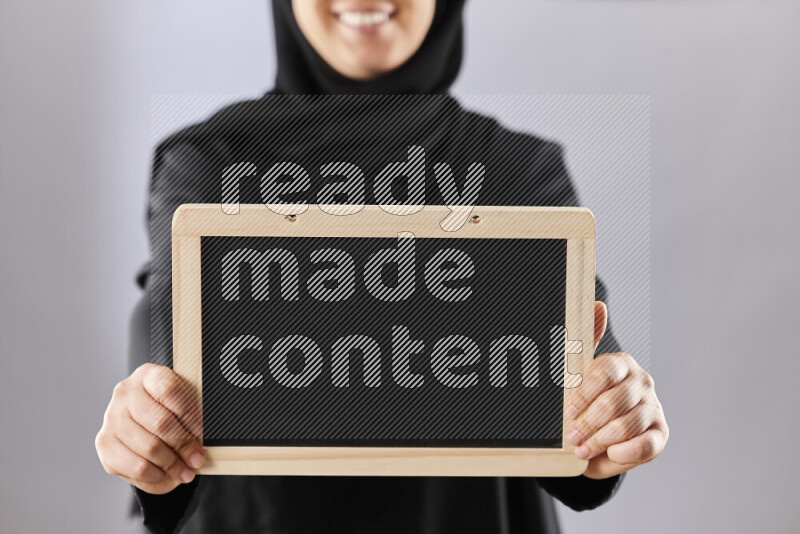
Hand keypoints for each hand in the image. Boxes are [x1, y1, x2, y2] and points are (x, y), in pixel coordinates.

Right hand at [95, 363, 204, 493]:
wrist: (141, 420)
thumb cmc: (169, 410)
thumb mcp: (183, 404)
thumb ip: (191, 418)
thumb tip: (199, 448)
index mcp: (148, 375)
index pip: (169, 390)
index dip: (188, 413)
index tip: (200, 432)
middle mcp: (125, 393)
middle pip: (160, 422)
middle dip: (183, 445)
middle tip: (197, 459)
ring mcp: (111, 418)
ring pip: (149, 447)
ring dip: (172, 464)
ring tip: (186, 472)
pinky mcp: (105, 443)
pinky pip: (135, 466)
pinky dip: (156, 475)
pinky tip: (166, 475)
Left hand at [566, 302, 668, 478]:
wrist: (597, 439)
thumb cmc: (587, 404)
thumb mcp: (578, 374)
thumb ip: (584, 341)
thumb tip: (598, 305)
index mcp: (620, 364)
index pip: (605, 372)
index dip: (585, 393)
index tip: (569, 410)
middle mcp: (641, 382)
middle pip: (614, 401)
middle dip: (589, 422)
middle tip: (573, 435)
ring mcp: (653, 408)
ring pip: (627, 425)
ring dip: (600, 440)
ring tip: (583, 447)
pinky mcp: (660, 435)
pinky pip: (644, 446)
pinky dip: (623, 453)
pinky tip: (609, 453)